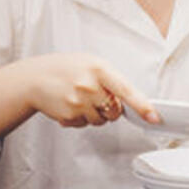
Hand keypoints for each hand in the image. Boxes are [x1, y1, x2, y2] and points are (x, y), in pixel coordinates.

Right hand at [21, 53, 158, 128]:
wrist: (34, 78)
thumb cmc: (65, 68)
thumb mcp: (90, 63)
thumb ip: (110, 79)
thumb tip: (130, 100)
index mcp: (99, 69)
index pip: (126, 90)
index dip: (142, 105)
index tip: (154, 116)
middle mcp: (89, 86)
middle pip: (115, 111)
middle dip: (111, 108)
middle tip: (97, 97)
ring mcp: (78, 103)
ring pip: (101, 121)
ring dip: (95, 114)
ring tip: (79, 98)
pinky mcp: (69, 116)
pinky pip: (85, 125)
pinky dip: (81, 118)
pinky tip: (70, 104)